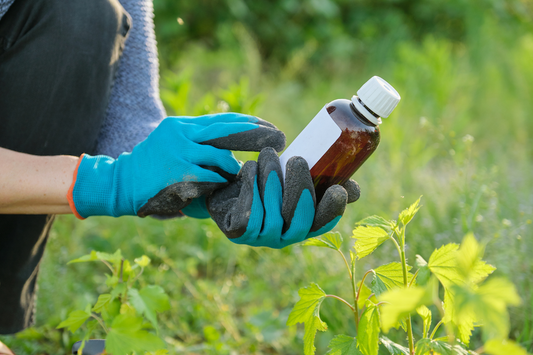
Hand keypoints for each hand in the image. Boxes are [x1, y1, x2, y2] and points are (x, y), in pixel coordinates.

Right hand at [68, 113, 285, 217]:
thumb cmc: (152, 170)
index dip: (248, 122)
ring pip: (222, 157)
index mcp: (182, 126)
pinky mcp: (179, 173)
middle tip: (279, 138)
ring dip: (234, 168)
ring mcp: (180, 152)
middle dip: (256, 134)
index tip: (269, 126)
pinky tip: (219, 187)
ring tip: (237, 175)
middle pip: (227, 130)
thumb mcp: (174, 148)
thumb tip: (235, 158)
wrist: (120, 184)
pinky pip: (211, 178)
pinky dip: (219, 183)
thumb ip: (201, 149)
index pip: (222, 121)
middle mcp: (182, 134)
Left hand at [206, 148, 359, 248]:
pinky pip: (249, 215)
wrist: (225, 185)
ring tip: (268, 155)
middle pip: (299, 221)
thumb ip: (323, 181)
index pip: (323, 224)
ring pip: (273, 215)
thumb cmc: (265, 179)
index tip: (338, 189)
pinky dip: (250, 188)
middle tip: (297, 160)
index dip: (332, 210)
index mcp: (303, 224)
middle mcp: (285, 236)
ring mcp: (261, 238)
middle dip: (300, 189)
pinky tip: (249, 167)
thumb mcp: (293, 176)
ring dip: (271, 181)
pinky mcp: (238, 233)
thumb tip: (354, 190)